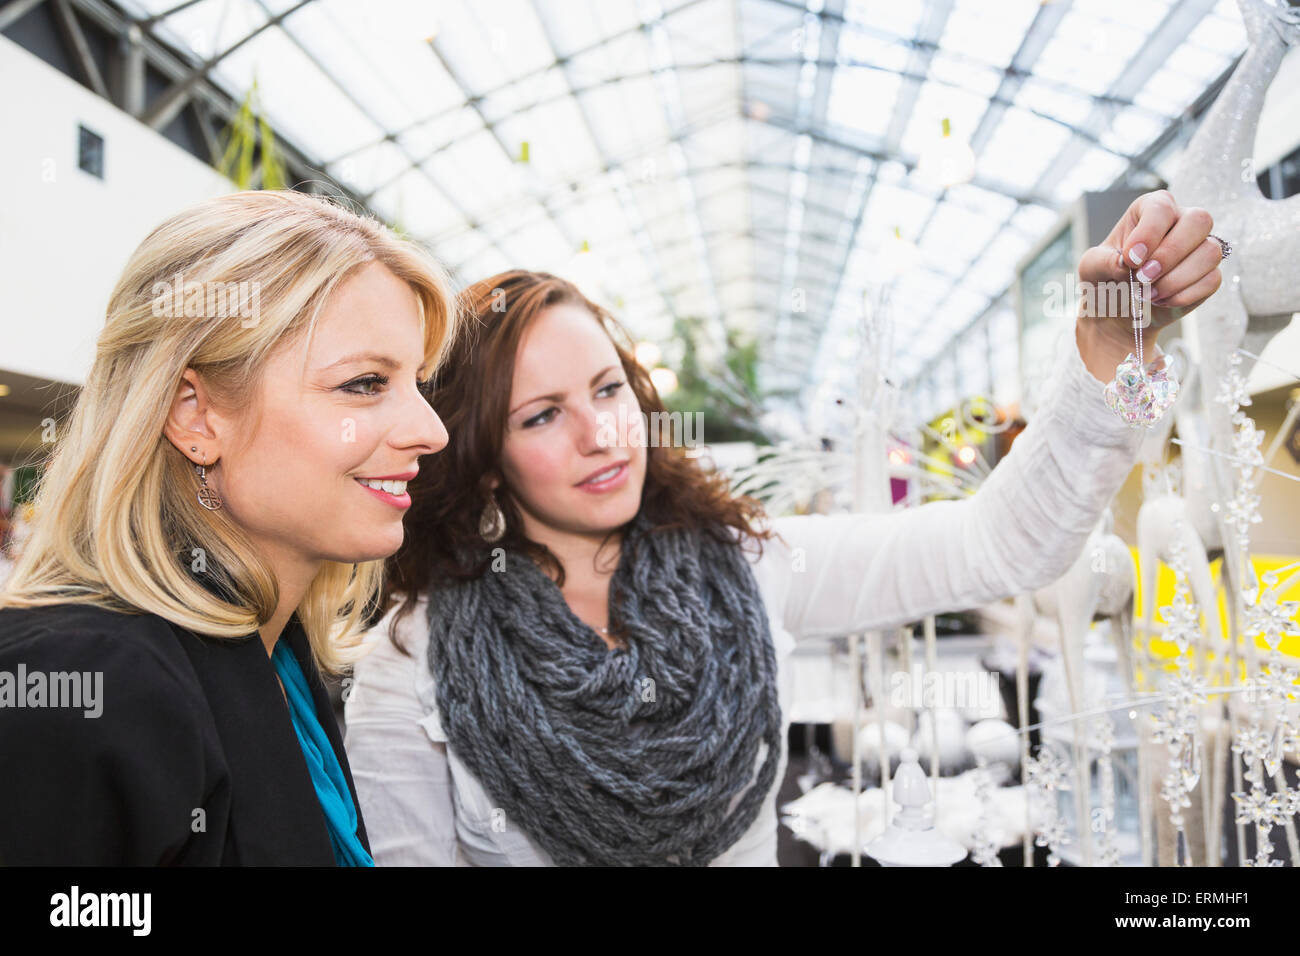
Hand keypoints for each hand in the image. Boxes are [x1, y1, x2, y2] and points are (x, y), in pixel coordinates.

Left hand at [1077, 190, 1223, 341]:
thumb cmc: (1104, 279)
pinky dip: (1184, 295)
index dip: (1149, 233)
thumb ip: (1104, 261)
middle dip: (1170, 254)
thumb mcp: (1092, 267)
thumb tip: (1124, 263)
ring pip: (1210, 252)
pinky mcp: (1208, 274)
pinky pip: (1212, 279)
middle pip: (1199, 220)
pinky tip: (1162, 301)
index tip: (1130, 259)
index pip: (1161, 208)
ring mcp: (1199, 247)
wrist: (1116, 311)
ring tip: (1148, 294)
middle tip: (1142, 277)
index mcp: (1150, 209)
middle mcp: (1181, 221)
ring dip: (1176, 279)